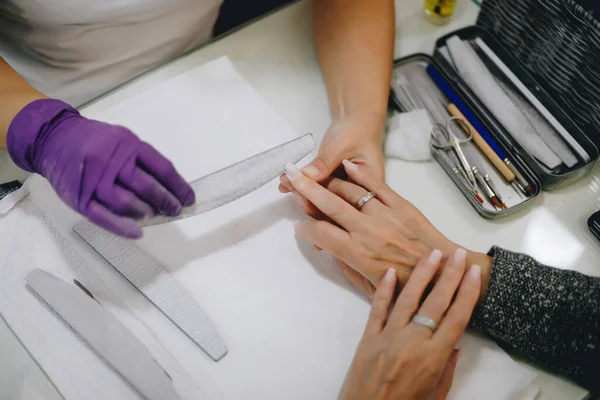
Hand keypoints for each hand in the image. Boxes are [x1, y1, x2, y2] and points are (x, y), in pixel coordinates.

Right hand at [7, 99, 193, 237]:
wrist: (53, 139)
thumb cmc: (95, 142)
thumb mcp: (122, 140)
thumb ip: (143, 161)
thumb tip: (170, 189)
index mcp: (128, 144)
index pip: (162, 168)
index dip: (179, 186)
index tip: (189, 199)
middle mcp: (112, 160)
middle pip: (147, 186)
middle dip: (166, 202)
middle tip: (175, 211)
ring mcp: (94, 180)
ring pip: (126, 203)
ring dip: (146, 213)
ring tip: (154, 215)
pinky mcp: (79, 198)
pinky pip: (103, 216)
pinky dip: (123, 227)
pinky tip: (138, 232)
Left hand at [279, 115, 383, 215]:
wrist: (357, 122)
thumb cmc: (355, 132)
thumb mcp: (340, 146)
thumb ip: (323, 164)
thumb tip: (305, 178)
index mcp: (371, 188)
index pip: (345, 201)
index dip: (321, 198)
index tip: (299, 187)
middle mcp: (360, 197)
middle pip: (332, 205)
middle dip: (307, 195)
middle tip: (288, 182)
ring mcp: (347, 195)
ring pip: (322, 202)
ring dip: (302, 192)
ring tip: (285, 180)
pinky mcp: (335, 191)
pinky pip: (318, 194)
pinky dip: (303, 188)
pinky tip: (287, 184)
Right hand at [284, 160, 491, 297]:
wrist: (444, 273)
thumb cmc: (407, 286)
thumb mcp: (371, 287)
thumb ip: (347, 267)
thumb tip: (331, 250)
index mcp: (358, 253)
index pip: (321, 234)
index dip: (306, 228)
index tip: (299, 226)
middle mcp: (367, 230)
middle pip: (329, 205)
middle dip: (306, 189)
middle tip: (290, 177)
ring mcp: (384, 214)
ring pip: (350, 192)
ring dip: (330, 182)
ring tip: (317, 176)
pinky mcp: (401, 205)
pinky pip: (377, 185)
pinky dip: (361, 174)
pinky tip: (346, 164)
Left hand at [340, 249, 480, 399]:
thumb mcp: (437, 394)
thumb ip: (447, 369)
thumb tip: (455, 344)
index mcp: (434, 357)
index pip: (457, 317)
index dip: (468, 292)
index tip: (475, 272)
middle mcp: (413, 341)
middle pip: (436, 302)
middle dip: (450, 274)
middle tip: (458, 253)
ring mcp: (389, 336)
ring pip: (408, 298)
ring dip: (421, 274)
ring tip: (432, 254)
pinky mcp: (369, 336)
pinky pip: (377, 308)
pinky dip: (383, 289)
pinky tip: (389, 271)